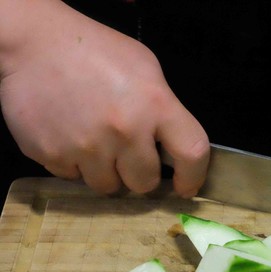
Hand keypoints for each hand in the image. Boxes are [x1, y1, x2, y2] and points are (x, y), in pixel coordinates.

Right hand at [0, 1, 208, 196]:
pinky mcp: (53, 155)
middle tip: (127, 155)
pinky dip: (74, 163)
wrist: (34, 42)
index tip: (185, 187)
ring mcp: (87, 147)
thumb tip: (171, 147)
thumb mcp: (145, 69)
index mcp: (156, 105)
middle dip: (139, 174)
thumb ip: (164, 109)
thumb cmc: (96, 52)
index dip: (192, 177)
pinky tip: (70, 135)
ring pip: (108, 186)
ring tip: (95, 141)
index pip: (192, 154)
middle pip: (145, 183)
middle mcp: (125, 131)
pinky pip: (72, 177)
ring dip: (105, 171)